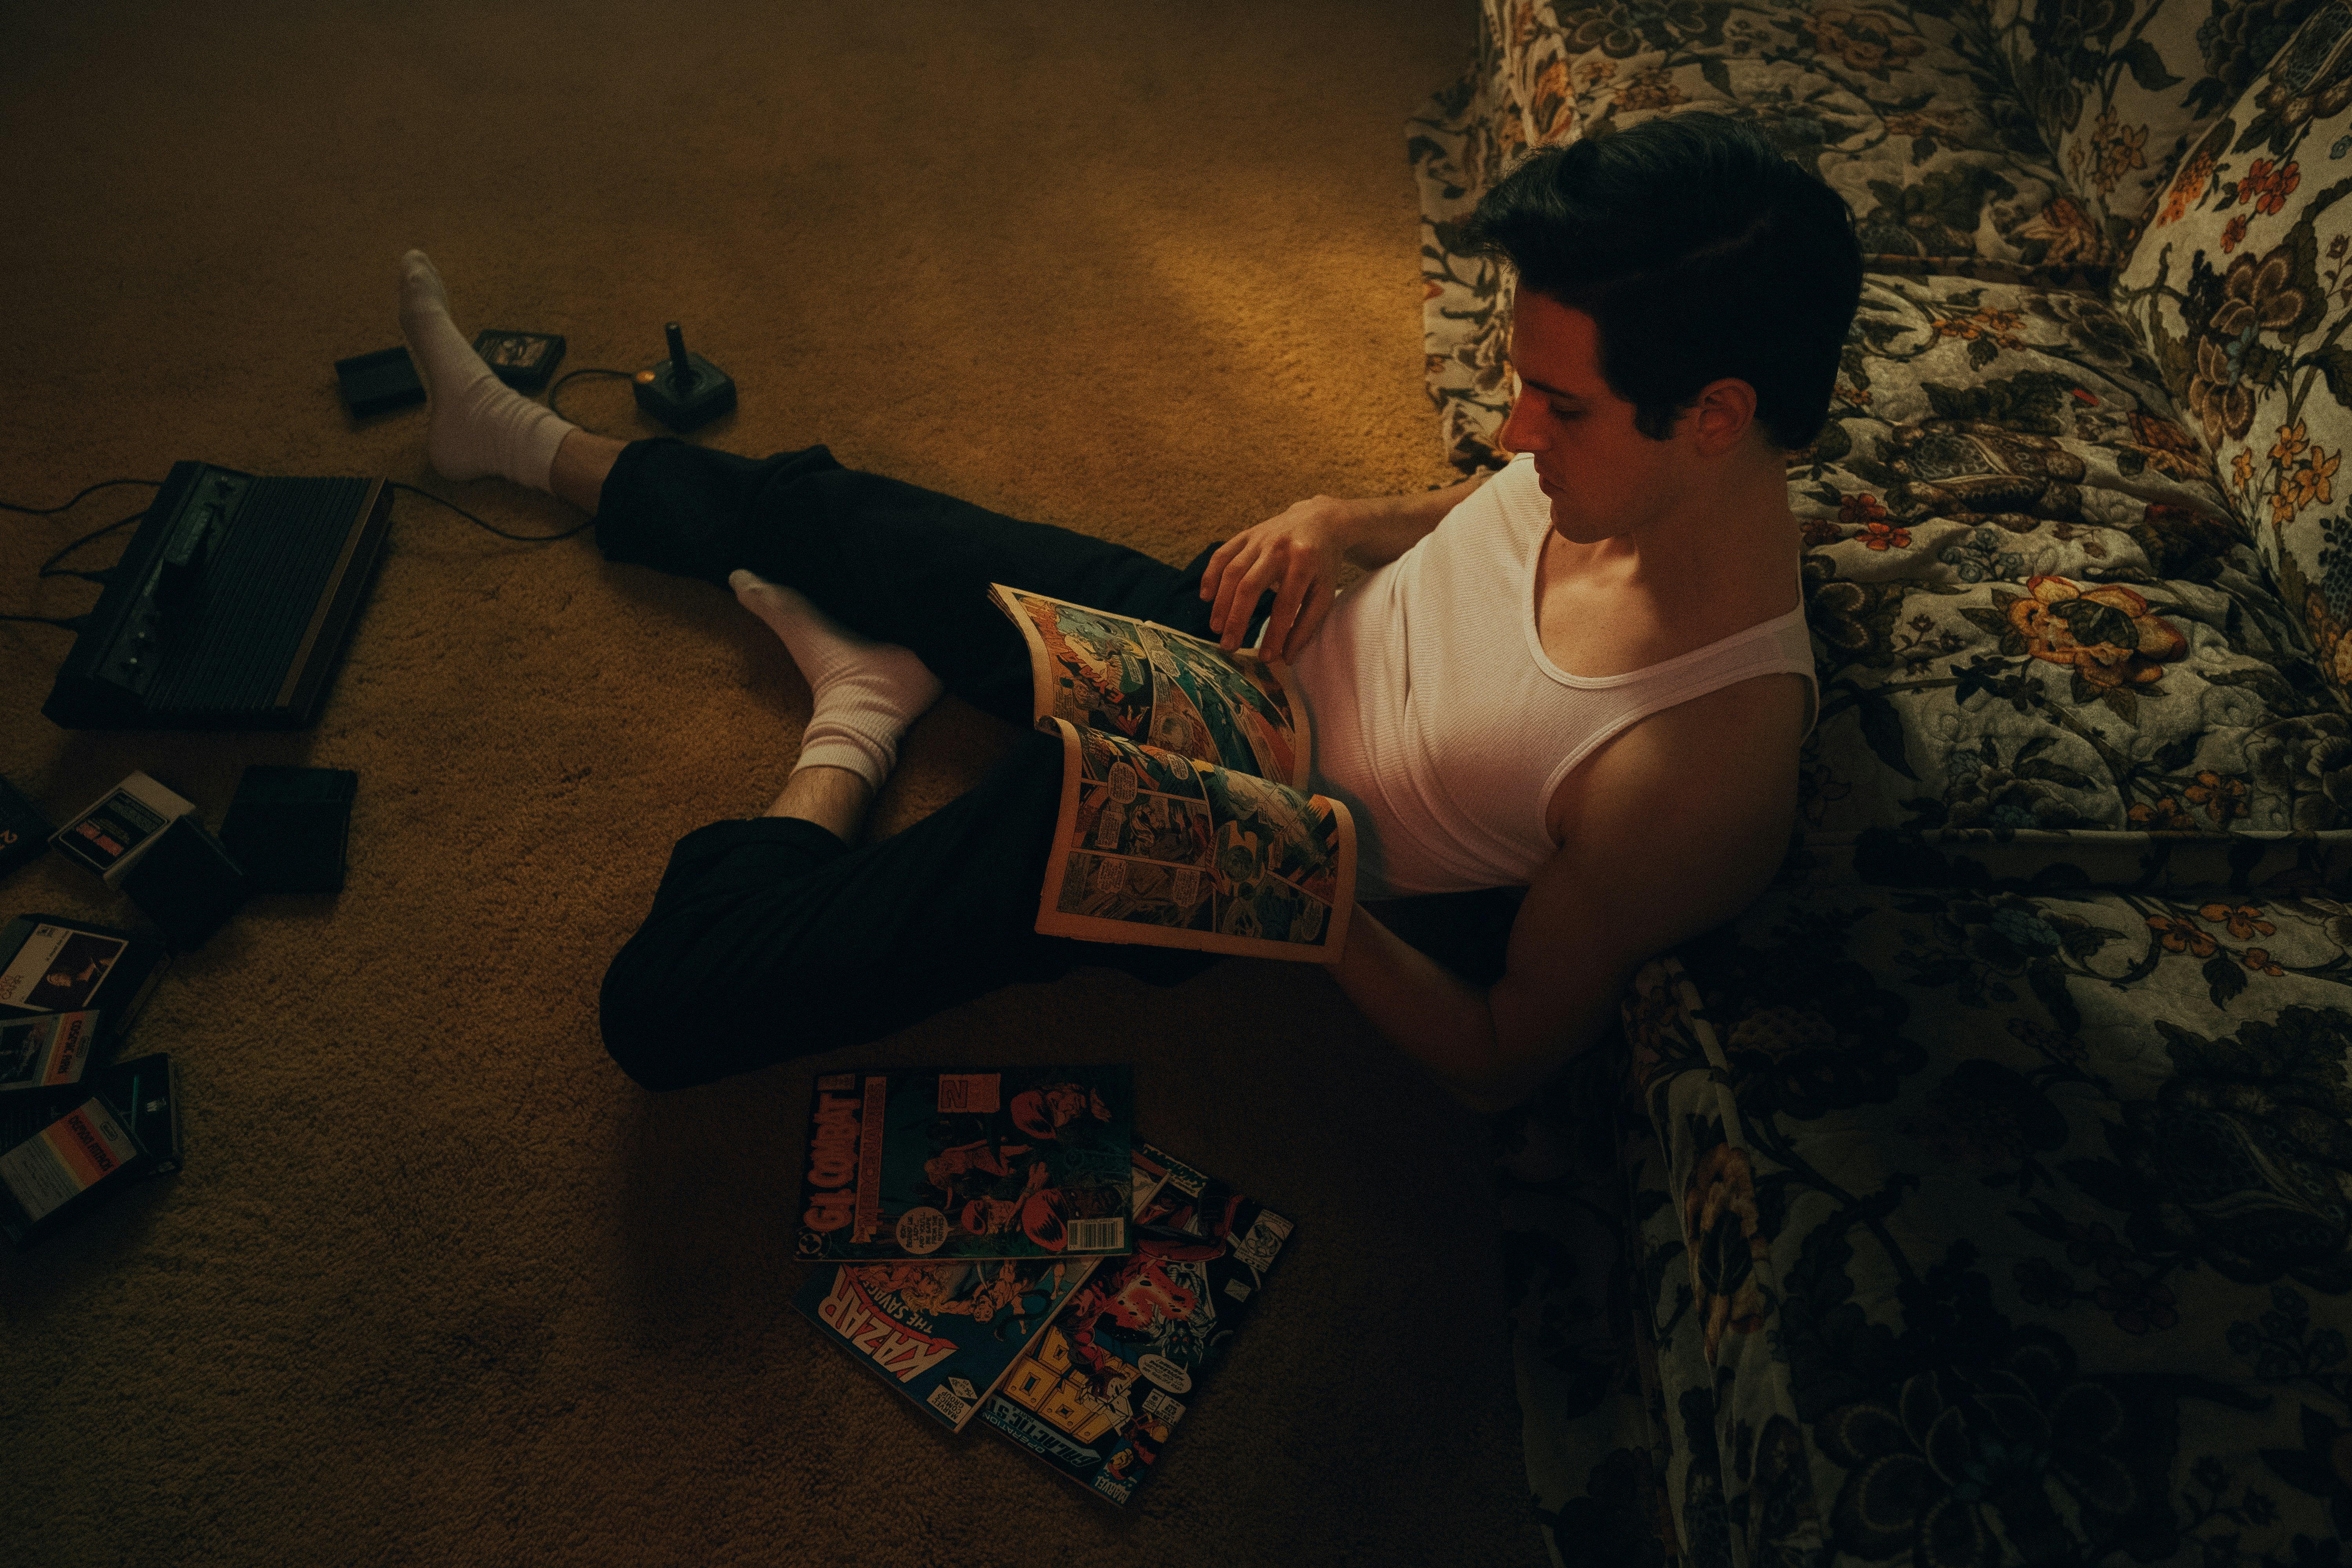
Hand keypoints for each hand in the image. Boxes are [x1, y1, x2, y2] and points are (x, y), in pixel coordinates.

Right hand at [1199, 496, 1354, 659]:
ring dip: (1221, 602)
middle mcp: (1279, 548)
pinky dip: (1210, 575)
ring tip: (1216, 628)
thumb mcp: (1324, 592)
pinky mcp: (1246, 534)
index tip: (1265, 657)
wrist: (1320, 520)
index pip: (1285, 604)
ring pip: (1232, 571)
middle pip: (1250, 586)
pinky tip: (1206, 597)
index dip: (1274, 633)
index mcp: (1304, 562)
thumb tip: (1287, 656)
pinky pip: (1222, 554)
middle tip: (1228, 646)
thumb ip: (1307, 624)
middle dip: (1237, 619)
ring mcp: (1259, 538)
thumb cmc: (1322, 564)